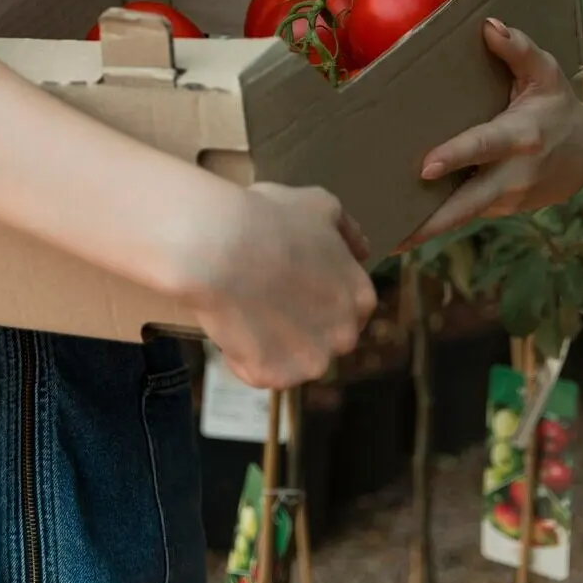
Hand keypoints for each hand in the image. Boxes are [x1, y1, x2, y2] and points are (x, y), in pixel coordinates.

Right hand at [188, 182, 376, 390]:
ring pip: (291, 359)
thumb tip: (361, 249)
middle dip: (298, 324)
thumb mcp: (318, 204)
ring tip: (243, 308)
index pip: (347, 307)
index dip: (316, 295)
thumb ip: (346, 230)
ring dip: (271, 342)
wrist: (220, 245)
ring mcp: (310, 361)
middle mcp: (344, 335)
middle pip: (323, 338)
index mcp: (360, 297)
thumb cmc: (269, 218)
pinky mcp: (274, 378)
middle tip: (265, 296)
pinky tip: (229, 323)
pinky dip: (241, 355)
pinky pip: (256, 371)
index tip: (290, 282)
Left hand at [404, 18, 582, 245]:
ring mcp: (506, 198)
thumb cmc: (556, 104)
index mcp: (521, 136)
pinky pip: (463, 214)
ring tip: (381, 234)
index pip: (483, 146)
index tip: (426, 167)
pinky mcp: (498, 209)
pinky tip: (400, 228)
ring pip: (461, 215)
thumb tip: (490, 25)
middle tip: (393, 234)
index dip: (455, 157)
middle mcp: (513, 174)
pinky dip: (435, 223)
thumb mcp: (546, 72)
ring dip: (425, 227)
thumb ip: (519, 49)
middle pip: (468, 204)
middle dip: (432, 222)